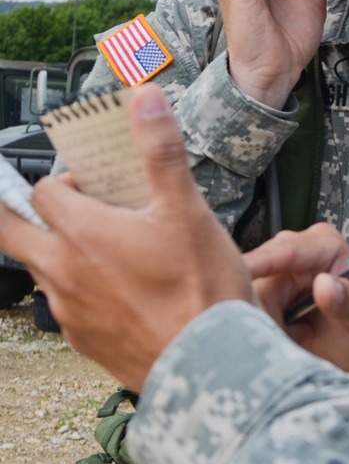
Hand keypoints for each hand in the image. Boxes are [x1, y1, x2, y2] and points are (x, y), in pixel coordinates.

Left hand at [0, 87, 252, 388]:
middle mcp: (62, 272)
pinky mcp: (83, 342)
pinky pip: (65, 308)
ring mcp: (68, 312)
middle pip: (11, 231)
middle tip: (44, 205)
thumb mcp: (187, 210)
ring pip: (41, 271)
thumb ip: (159, 151)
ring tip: (105, 253)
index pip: (42, 190)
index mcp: (81, 233)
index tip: (92, 185)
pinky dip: (81, 293)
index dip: (64, 181)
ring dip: (58, 255)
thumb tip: (144, 97)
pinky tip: (122, 294)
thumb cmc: (202, 292)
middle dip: (19, 212)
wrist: (212, 366)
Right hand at [248, 224, 348, 382]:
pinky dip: (256, 333)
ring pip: (246, 299)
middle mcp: (294, 257)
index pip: (285, 251)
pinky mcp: (263, 301)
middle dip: (258, 307)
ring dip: (259, 325)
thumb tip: (325, 285)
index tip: (238, 278)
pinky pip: (246, 316)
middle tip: (275, 338)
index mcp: (323, 246)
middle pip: (256, 276)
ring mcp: (275, 279)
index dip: (259, 264)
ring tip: (287, 344)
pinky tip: (277, 344)